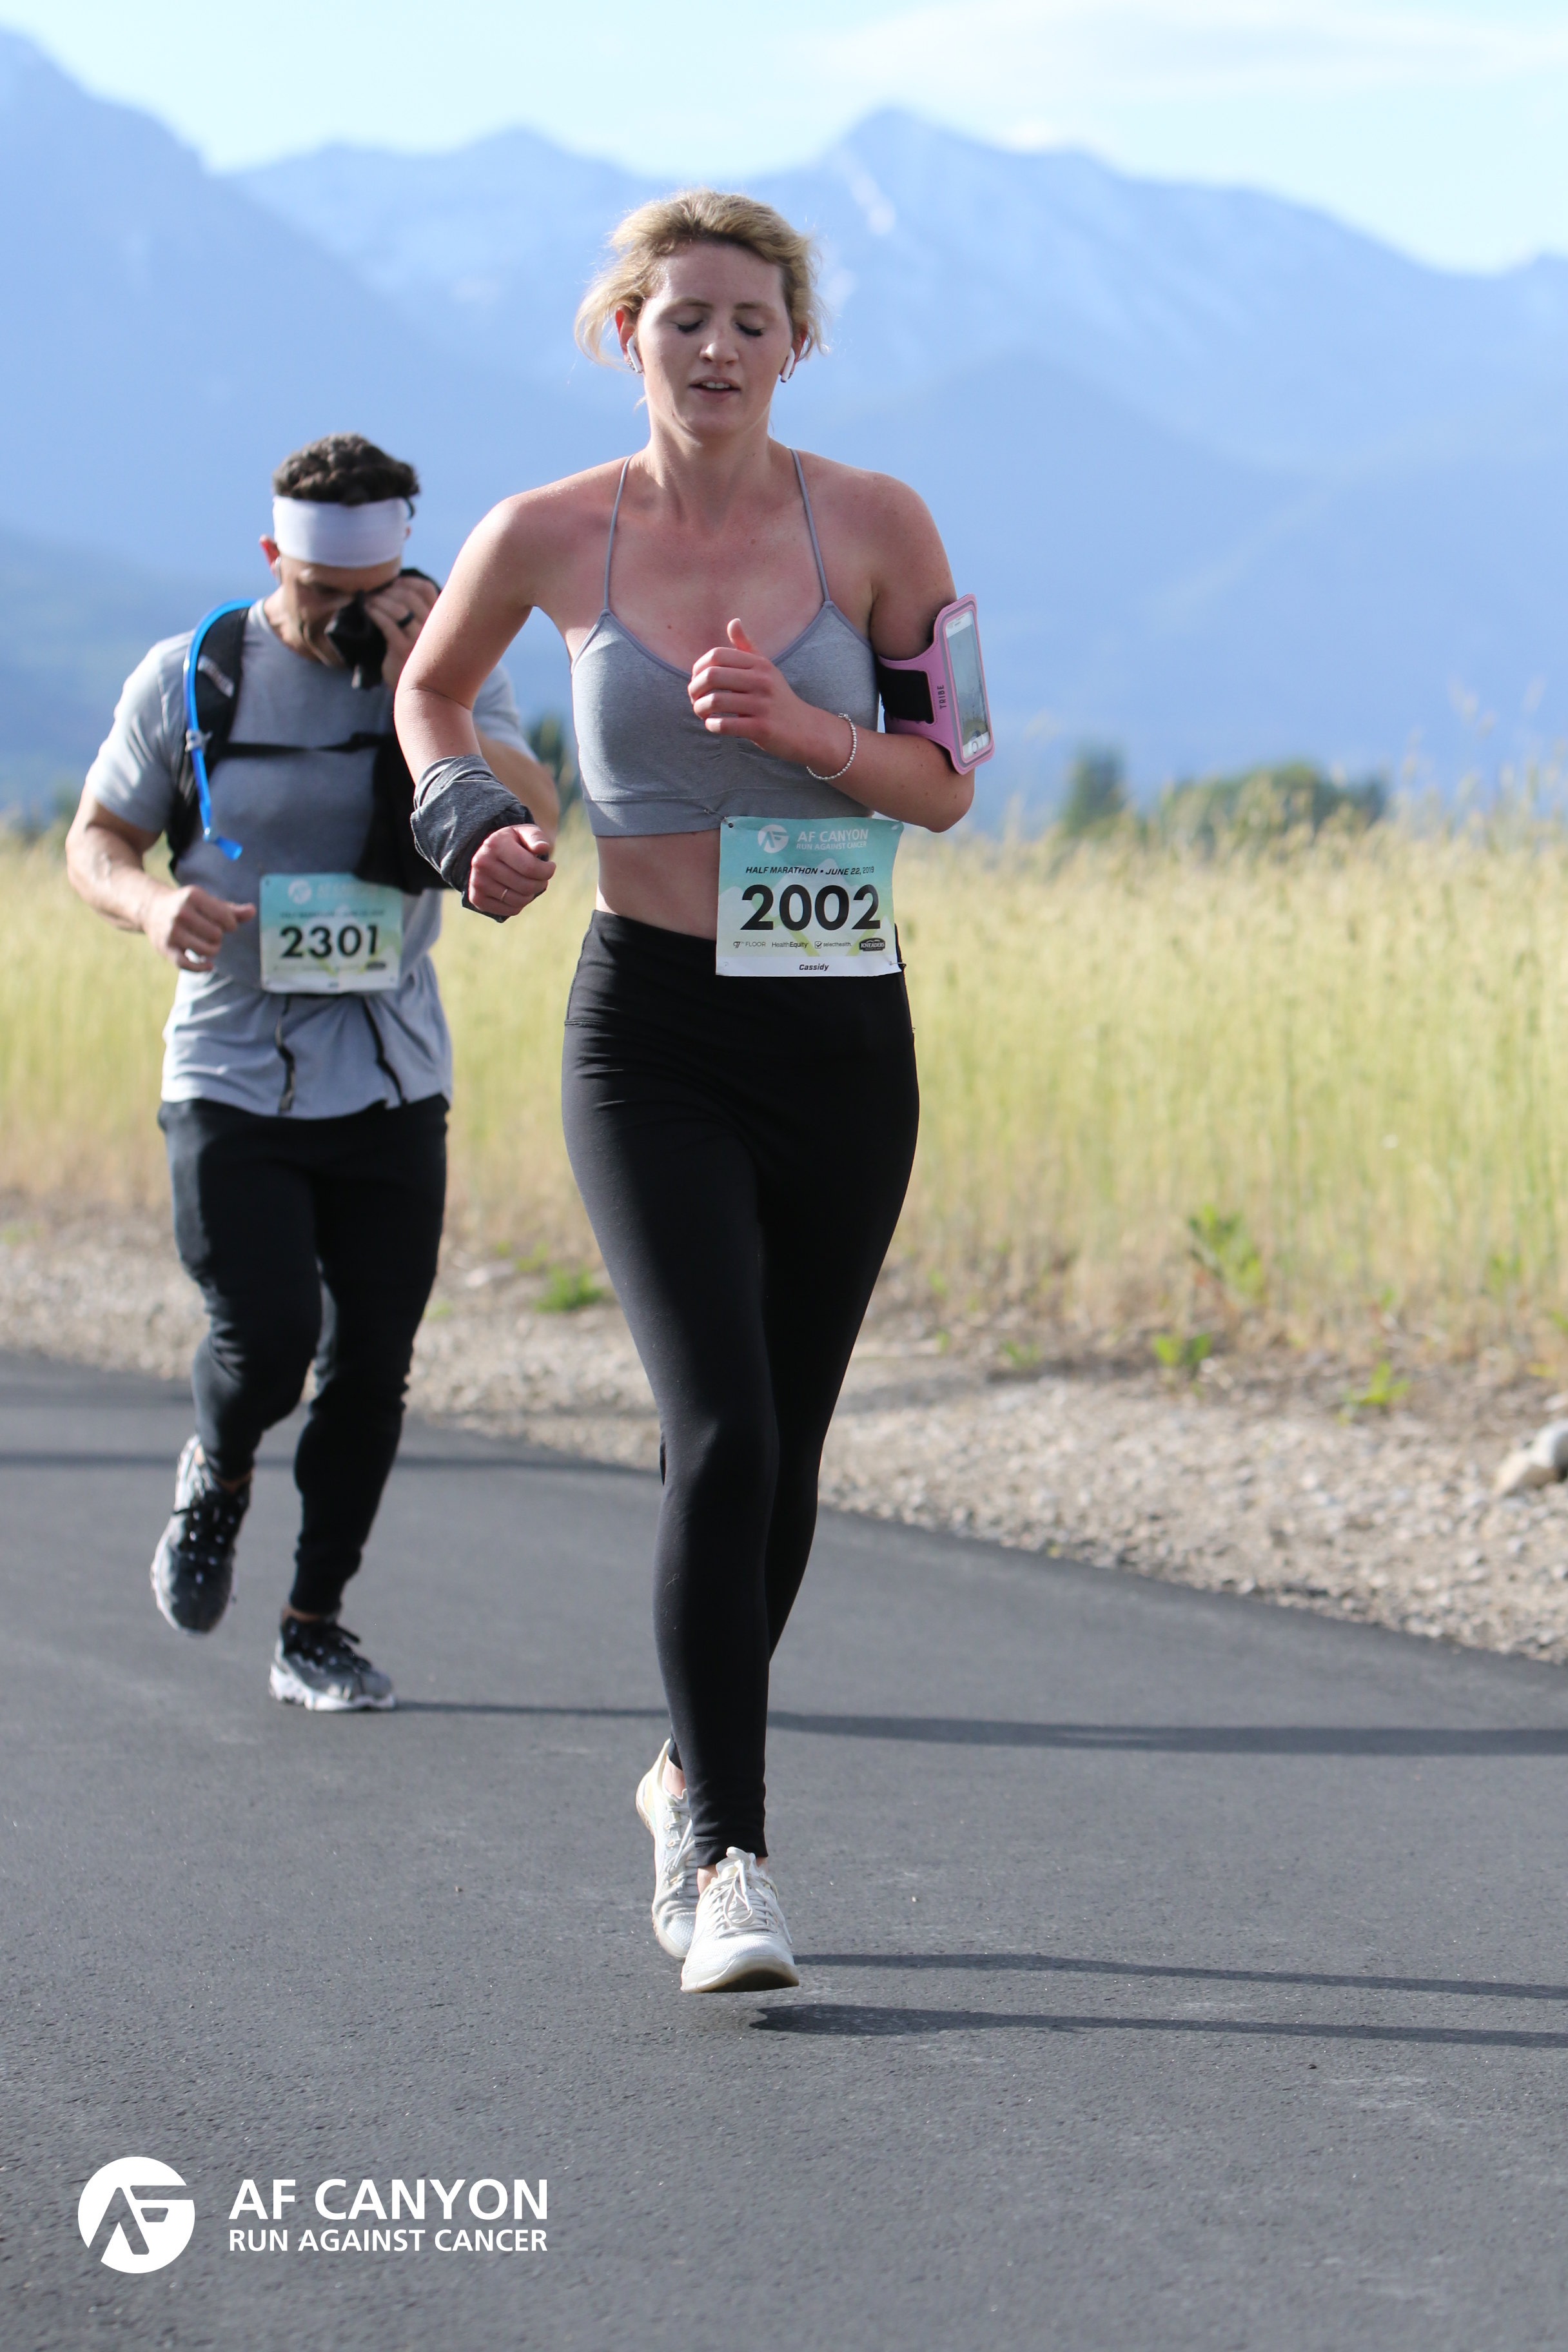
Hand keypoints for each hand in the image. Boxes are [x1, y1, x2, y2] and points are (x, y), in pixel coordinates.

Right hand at [143, 884, 255, 971]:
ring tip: (208, 945)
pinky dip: (201, 967)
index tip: (225, 924)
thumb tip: (253, 911)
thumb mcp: (208, 903)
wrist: (152, 909)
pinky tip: (208, 965)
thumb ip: (232, 910)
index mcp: (193, 896)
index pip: (225, 918)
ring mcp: (172, 931)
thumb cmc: (189, 906)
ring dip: (212, 950)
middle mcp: (181, 912)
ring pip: (205, 950)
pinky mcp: (165, 948)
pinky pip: (186, 964)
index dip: (231, 925)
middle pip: (216, 935)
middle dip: (218, 937)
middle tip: (211, 933)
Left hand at [364, 573, 439, 689]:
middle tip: (376, 592)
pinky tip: (367, 610)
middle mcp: (433, 630)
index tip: (394, 582)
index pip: (426, 589)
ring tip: (369, 599)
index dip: (408, 582)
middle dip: (390, 590)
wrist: (414, 692)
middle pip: (410, 596)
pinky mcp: (402, 650)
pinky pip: (388, 625)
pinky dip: (375, 613)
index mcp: (439, 622)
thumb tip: (397, 587)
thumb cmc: (415, 659)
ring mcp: (418, 640)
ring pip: (399, 609)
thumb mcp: (422, 634)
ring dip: (380, 600)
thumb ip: (419, 614)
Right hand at [466, 823, 555, 920]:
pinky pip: (510, 910)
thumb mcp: (525, 833)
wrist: (489, 853)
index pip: (530, 867)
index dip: (547, 871)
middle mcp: (482, 863)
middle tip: (542, 877)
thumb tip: (542, 848)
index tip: (550, 866)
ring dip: (531, 894)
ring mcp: (478, 882)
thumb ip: (536, 837)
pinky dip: (520, 904)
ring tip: (530, 883)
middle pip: (526, 886)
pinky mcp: (477, 898)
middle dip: (541, 883)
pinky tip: (519, 892)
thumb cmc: (514, 843)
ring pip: (520, 900)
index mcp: (495, 844)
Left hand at [688, 621, 847, 771]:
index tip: (697, 680)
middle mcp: (762, 681)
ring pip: (715, 701)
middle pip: (712, 675)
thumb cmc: (777, 697)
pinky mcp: (762, 728)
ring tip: (701, 713)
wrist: (804, 728)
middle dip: (694, 689)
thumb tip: (733, 622)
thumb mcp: (765, 669)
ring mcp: (763, 705)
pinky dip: (712, 725)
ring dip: (700, 709)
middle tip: (694, 699)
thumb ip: (746, 647)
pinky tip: (713, 725)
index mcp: (760, 664)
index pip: (717, 655)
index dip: (698, 668)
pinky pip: (725, 725)